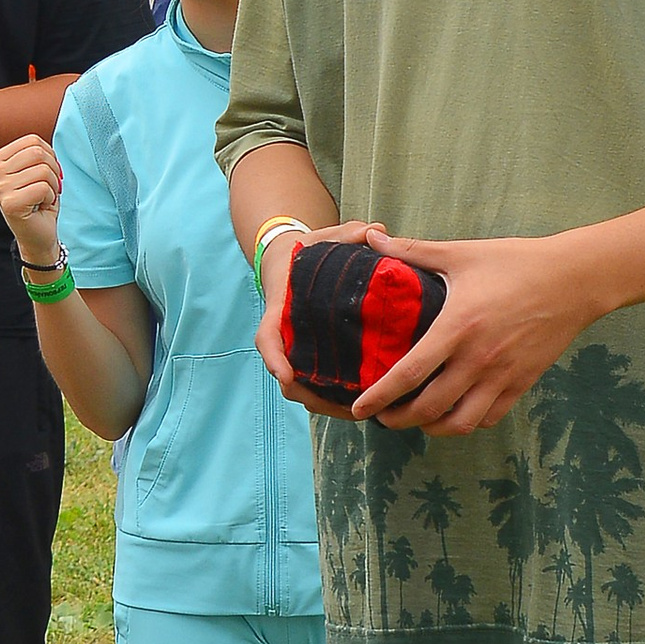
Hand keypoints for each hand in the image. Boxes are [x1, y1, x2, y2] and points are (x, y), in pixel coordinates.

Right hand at [0, 133, 64, 267]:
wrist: (37, 235)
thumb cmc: (38, 201)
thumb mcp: (36, 170)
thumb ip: (37, 152)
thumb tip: (47, 143)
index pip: (33, 141)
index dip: (49, 157)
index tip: (45, 175)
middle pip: (38, 153)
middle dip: (53, 171)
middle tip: (47, 188)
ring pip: (43, 170)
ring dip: (52, 186)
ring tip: (42, 198)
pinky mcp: (9, 203)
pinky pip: (44, 188)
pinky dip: (50, 198)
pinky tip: (40, 207)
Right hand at [252, 216, 379, 415]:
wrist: (291, 259)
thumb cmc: (309, 250)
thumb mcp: (325, 236)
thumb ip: (349, 232)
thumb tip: (377, 231)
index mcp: (280, 308)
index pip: (267, 337)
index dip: (274, 359)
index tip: (286, 377)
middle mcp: (284, 335)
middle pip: (286, 377)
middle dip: (312, 396)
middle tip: (346, 407)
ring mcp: (296, 349)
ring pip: (301, 389)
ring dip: (327, 405)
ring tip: (361, 412)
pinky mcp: (309, 356)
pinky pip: (316, 385)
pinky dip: (334, 399)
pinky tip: (364, 404)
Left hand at [346, 223, 603, 436]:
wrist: (574, 279)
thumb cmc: (516, 262)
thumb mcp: (462, 253)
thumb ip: (413, 250)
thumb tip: (371, 239)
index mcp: (457, 327)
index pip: (410, 373)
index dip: (380, 396)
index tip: (359, 409)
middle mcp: (478, 358)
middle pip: (430, 408)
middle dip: (398, 420)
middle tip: (381, 418)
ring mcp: (502, 375)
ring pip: (461, 422)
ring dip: (432, 428)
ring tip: (416, 421)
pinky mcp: (522, 382)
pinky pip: (490, 417)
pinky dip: (467, 422)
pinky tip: (453, 412)